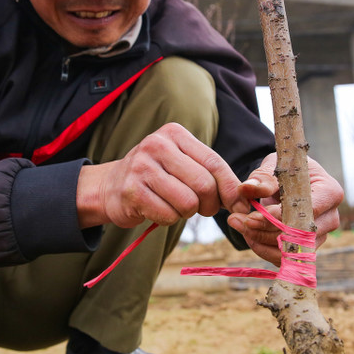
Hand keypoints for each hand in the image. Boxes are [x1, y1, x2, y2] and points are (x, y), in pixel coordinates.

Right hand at [76, 122, 244, 228]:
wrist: (110, 186)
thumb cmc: (155, 176)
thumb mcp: (181, 163)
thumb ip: (210, 174)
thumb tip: (243, 200)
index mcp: (174, 134)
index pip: (214, 162)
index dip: (231, 188)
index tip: (241, 206)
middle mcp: (156, 145)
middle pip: (204, 184)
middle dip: (209, 204)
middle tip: (202, 208)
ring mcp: (142, 167)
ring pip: (187, 202)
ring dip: (186, 213)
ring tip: (174, 205)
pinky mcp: (132, 191)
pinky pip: (168, 215)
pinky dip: (169, 219)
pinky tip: (158, 209)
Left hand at [226, 154, 343, 264]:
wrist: (291, 183)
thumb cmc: (287, 172)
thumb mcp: (275, 167)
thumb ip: (262, 178)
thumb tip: (246, 188)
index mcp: (330, 192)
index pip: (308, 211)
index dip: (279, 217)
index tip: (252, 217)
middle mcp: (330, 217)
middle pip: (300, 234)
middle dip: (266, 231)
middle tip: (241, 222)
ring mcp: (320, 236)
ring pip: (292, 249)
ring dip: (262, 242)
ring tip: (241, 228)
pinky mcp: (307, 248)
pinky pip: (286, 257)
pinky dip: (264, 250)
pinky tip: (249, 237)